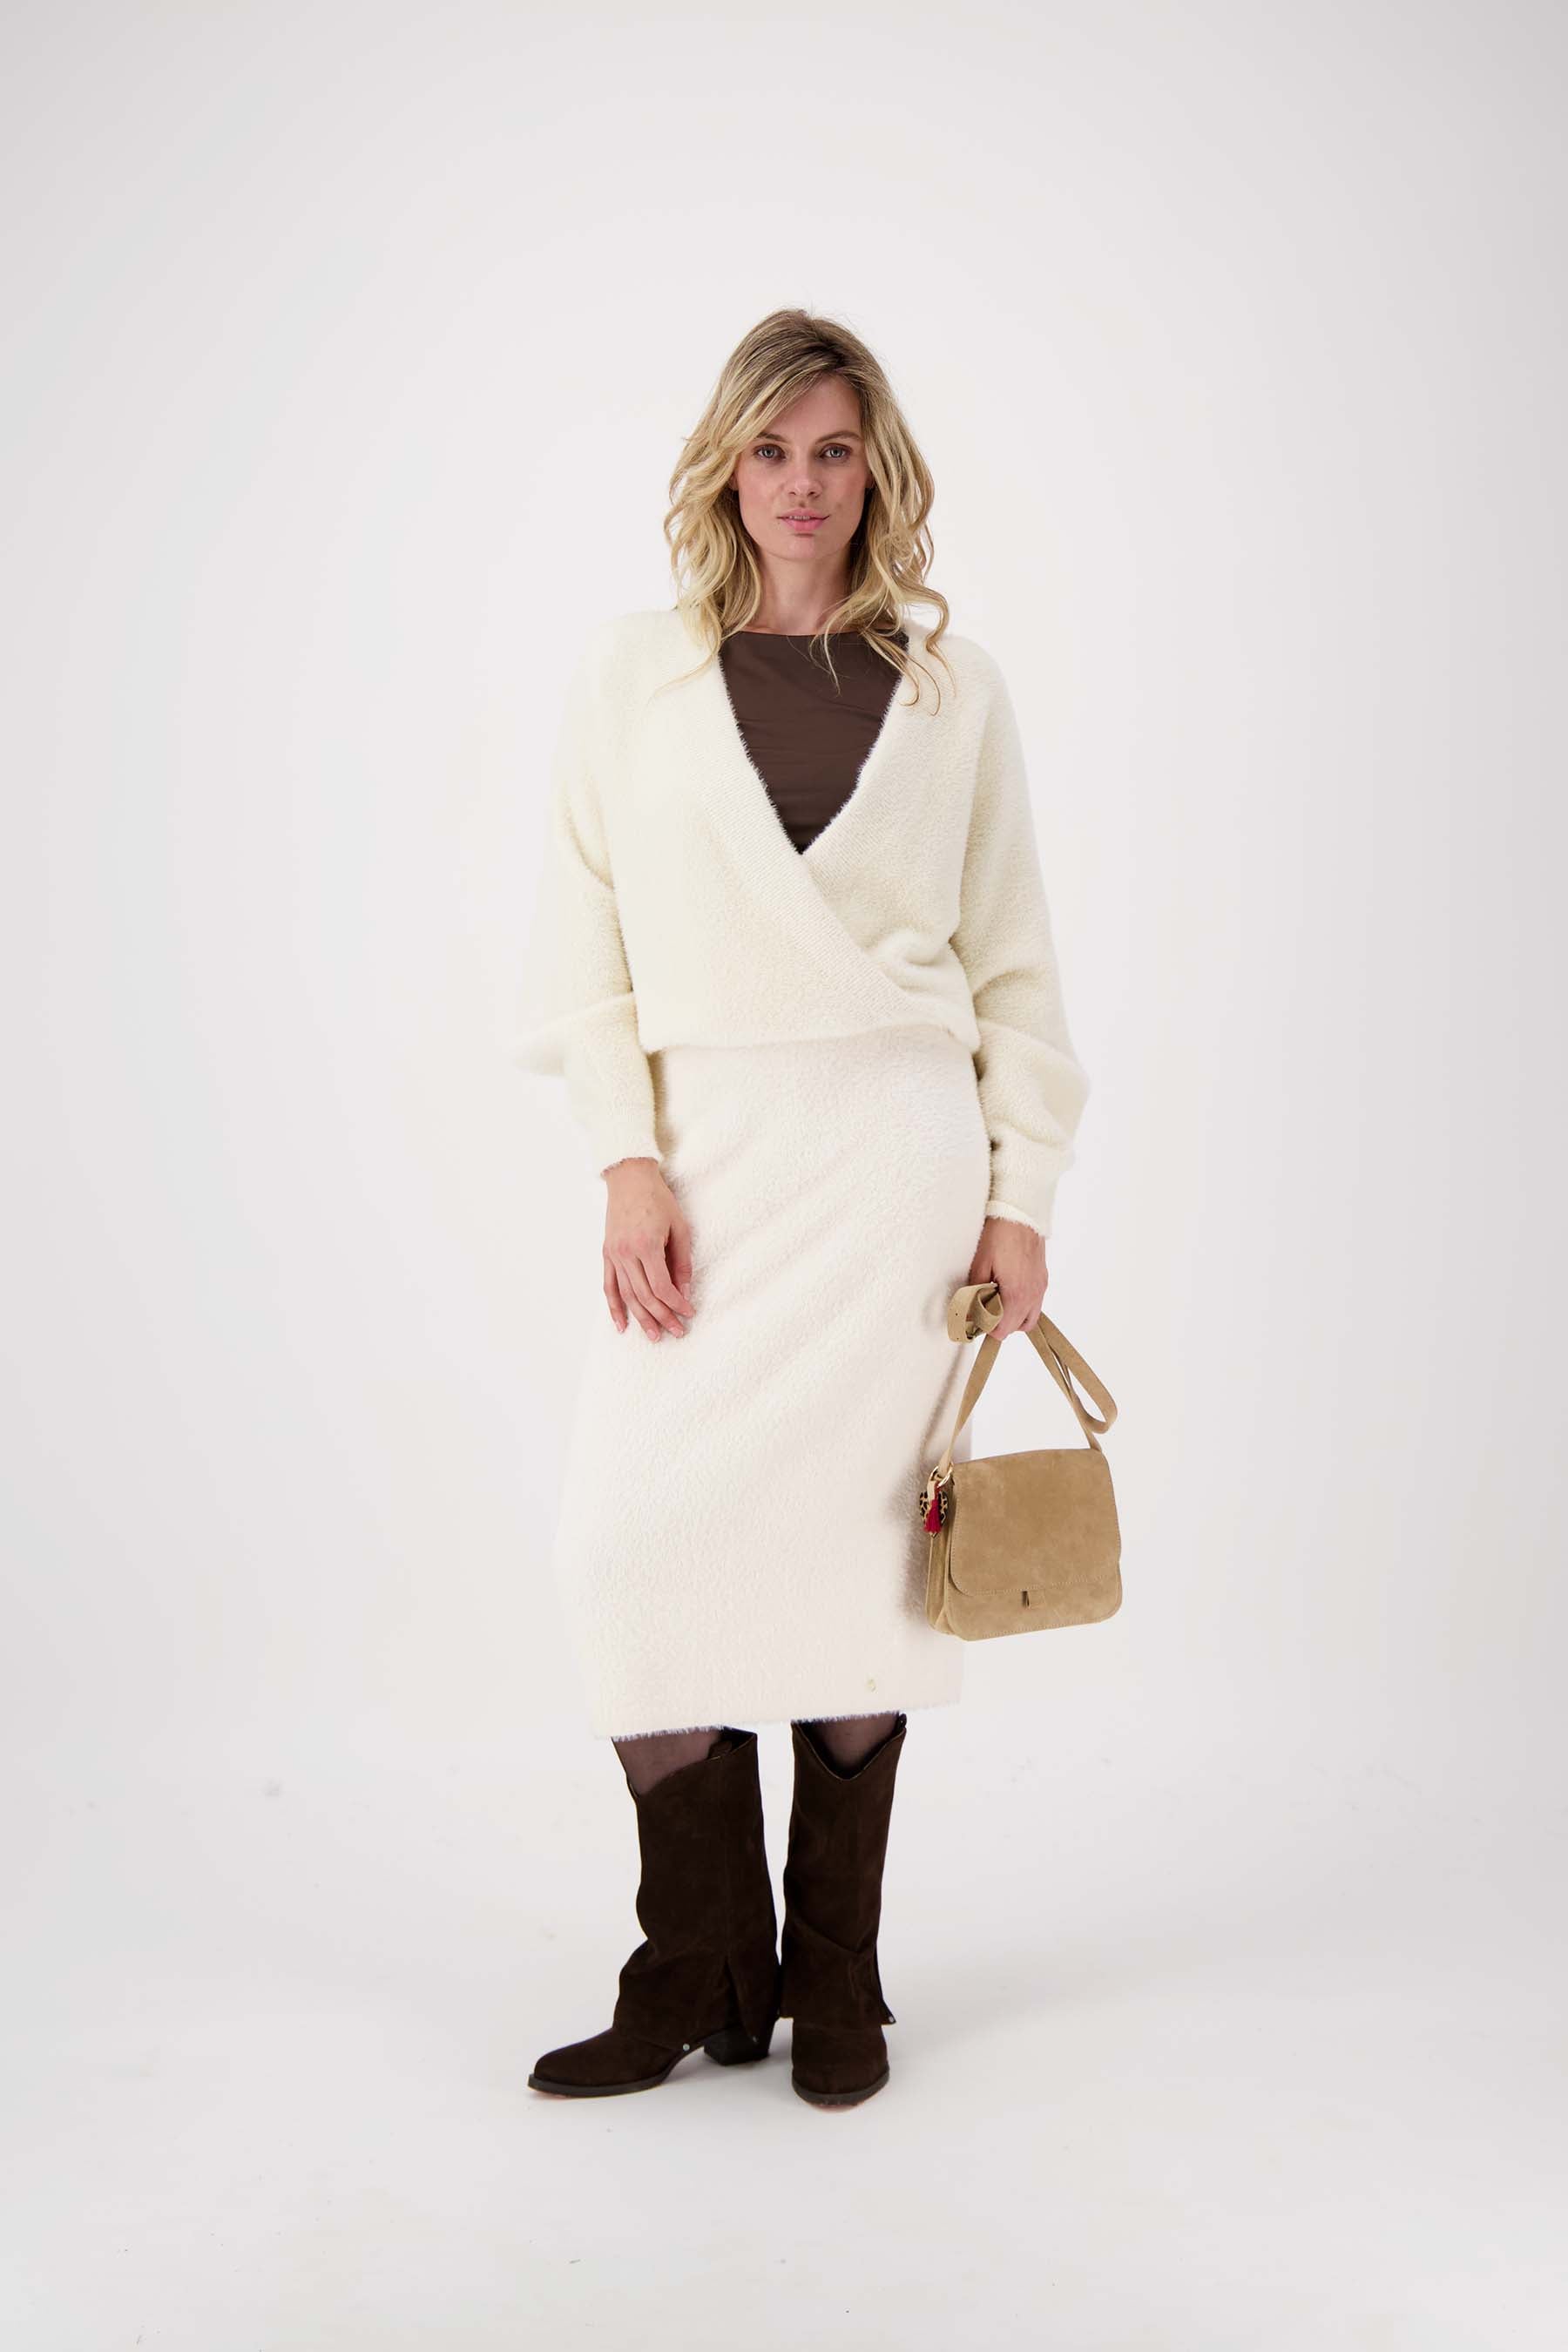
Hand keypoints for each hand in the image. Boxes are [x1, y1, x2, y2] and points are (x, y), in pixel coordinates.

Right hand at [600, 1158, 695, 1340]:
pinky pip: (609, 1285)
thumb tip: (684, 1291)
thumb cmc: (658, 1199)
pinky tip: (621, 1324)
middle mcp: (626, 1253)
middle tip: (677, 1332)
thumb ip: (682, 1262)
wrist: (629, 1178)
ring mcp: (613, 1254)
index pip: (661, 1286)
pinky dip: (613, 1307)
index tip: (689, 1313)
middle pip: (644, 1296)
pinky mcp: (606, 1253)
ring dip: (641, 1318)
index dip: (676, 1304)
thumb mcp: (679, 1227)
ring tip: (654, 1336)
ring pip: (626, 1295)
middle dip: (662, 1317)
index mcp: (646, 1245)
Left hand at [966, 1214, 1047, 1339]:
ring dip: (1014, 1315)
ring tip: (997, 1299)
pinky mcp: (1043, 1277)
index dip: (986, 1326)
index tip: (975, 1314)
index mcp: (1016, 1295)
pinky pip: (1035, 1302)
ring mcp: (1041, 1286)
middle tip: (985, 1306)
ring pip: (1030, 1317)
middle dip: (1000, 1323)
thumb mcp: (979, 1265)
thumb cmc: (998, 1235)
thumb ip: (975, 1295)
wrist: (1020, 1212)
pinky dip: (1023, 1304)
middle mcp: (1033, 1294)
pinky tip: (1008, 1288)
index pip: (1002, 1330)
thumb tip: (969, 1316)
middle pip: (1018, 1327)